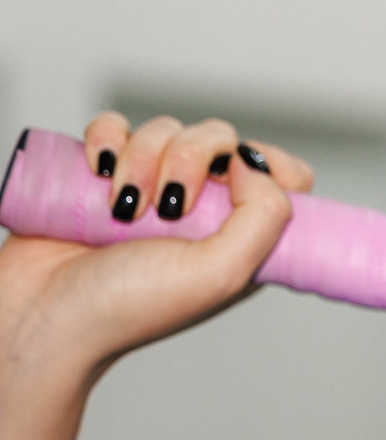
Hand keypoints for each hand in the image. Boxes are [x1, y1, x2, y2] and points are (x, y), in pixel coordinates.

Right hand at [0, 114, 314, 384]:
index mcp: (241, 236)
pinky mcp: (103, 173)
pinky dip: (106, 140)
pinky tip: (97, 170)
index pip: (286, 176)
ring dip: (141, 158)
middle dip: (190, 159)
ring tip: (122, 207)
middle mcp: (202, 209)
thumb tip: (254, 165)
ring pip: (166, 130)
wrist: (46, 312)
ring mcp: (152, 187)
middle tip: (166, 206)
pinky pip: (115, 126)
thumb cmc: (131, 307)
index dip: (270, 164)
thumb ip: (264, 217)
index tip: (238, 179)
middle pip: (222, 141)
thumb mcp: (222, 274)